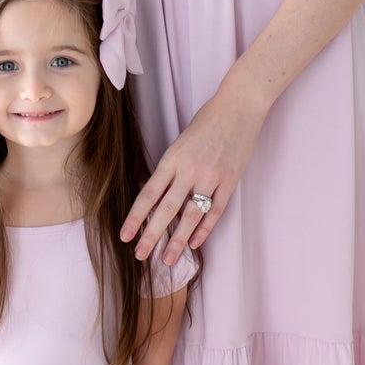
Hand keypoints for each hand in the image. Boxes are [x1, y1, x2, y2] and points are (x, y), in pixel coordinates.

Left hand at [121, 87, 264, 265]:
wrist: (239, 105)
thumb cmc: (208, 120)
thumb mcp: (181, 142)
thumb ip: (171, 168)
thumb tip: (160, 195)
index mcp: (172, 158)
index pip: (148, 194)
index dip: (135, 217)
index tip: (124, 236)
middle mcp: (189, 170)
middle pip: (166, 210)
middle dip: (151, 236)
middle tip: (140, 256)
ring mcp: (211, 176)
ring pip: (191, 216)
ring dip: (178, 240)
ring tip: (168, 260)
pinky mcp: (230, 180)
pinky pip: (216, 211)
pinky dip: (205, 229)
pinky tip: (195, 244)